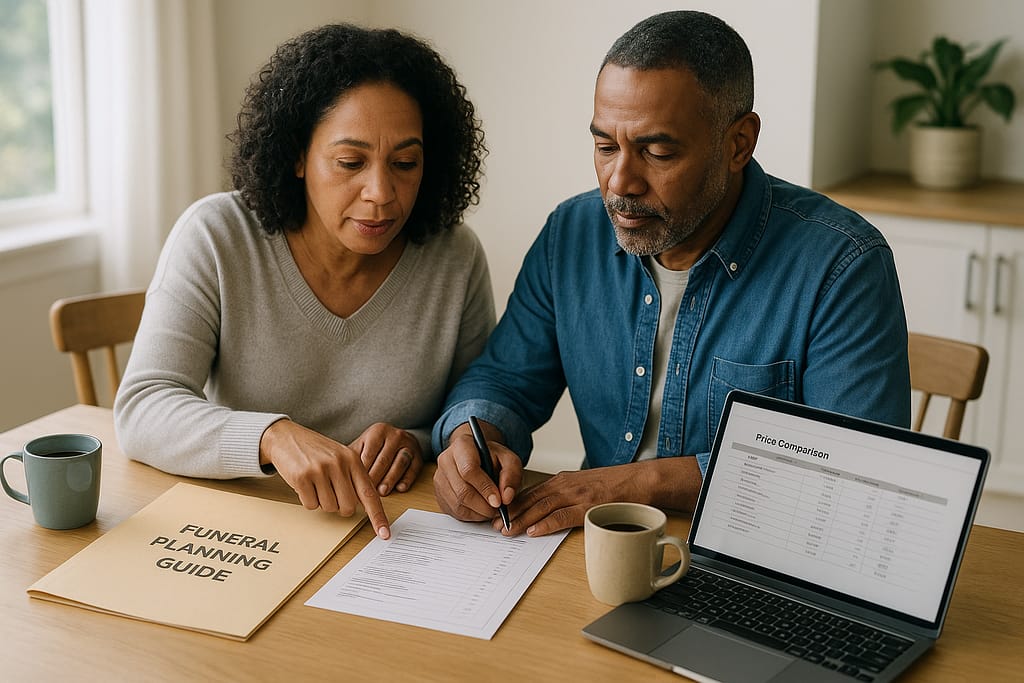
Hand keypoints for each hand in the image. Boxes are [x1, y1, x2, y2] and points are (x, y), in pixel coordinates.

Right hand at [260, 419, 389, 538]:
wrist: (287, 437)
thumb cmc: (316, 451)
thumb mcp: (341, 457)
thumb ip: (354, 478)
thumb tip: (364, 504)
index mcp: (353, 460)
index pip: (370, 494)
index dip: (378, 516)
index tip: (384, 534)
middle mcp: (339, 464)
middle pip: (348, 507)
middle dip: (339, 506)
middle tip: (329, 491)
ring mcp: (320, 470)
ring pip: (329, 507)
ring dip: (322, 501)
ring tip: (316, 484)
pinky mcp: (302, 477)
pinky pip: (311, 505)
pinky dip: (308, 500)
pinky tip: (305, 484)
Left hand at [348, 422, 422, 494]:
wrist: (397, 437)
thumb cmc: (375, 445)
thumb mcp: (363, 445)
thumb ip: (353, 457)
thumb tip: (339, 475)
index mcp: (379, 431)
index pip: (369, 453)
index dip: (362, 470)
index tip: (354, 484)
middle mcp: (395, 435)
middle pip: (384, 459)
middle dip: (375, 477)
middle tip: (367, 492)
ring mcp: (409, 444)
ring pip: (400, 463)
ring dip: (391, 479)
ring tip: (382, 492)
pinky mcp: (419, 456)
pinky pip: (414, 468)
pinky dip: (407, 479)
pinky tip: (400, 488)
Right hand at [434, 421, 521, 522]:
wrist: (477, 456)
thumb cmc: (491, 457)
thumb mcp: (508, 459)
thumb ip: (511, 475)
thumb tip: (506, 497)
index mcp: (462, 446)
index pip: (469, 470)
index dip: (485, 488)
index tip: (498, 501)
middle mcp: (446, 460)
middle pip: (462, 490)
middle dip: (483, 505)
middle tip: (498, 508)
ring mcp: (440, 478)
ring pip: (458, 504)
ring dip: (479, 512)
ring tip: (491, 508)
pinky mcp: (439, 494)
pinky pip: (454, 511)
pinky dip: (471, 515)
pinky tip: (481, 509)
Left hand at [499, 464, 644, 536]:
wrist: (640, 480)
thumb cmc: (615, 485)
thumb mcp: (584, 485)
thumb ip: (566, 494)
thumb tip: (548, 511)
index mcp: (563, 480)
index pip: (531, 492)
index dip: (513, 504)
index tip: (499, 514)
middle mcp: (565, 485)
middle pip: (531, 499)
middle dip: (511, 512)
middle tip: (494, 525)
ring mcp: (576, 495)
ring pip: (541, 507)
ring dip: (522, 519)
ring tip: (506, 530)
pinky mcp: (588, 507)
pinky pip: (562, 516)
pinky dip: (546, 523)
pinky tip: (533, 531)